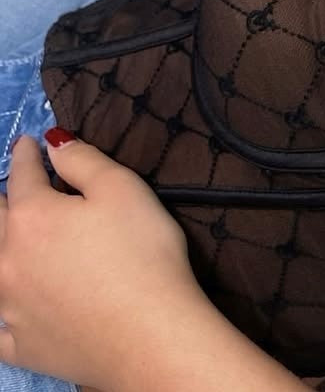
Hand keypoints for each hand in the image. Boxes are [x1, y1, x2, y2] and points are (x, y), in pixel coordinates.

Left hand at [0, 129, 204, 390]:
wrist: (147, 333)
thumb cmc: (142, 253)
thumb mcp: (123, 189)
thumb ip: (83, 160)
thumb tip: (53, 142)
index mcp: (33, 216)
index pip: (22, 176)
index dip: (25, 155)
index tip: (27, 143)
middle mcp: (8, 259)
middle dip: (2, 201)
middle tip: (10, 192)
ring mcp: (8, 307)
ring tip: (10, 240)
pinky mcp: (18, 345)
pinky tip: (3, 310)